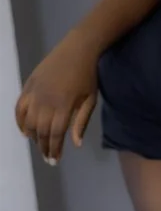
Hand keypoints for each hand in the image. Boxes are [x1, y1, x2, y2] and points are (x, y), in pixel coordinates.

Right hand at [15, 30, 99, 163]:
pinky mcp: (28, 86)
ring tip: (40, 146)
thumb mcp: (90, 100)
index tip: (54, 161)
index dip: (54, 149)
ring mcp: (34, 93)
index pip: (55, 134)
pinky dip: (19, 121)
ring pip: (29, 122)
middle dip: (44, 147)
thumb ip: (81, 122)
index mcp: (63, 106)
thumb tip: (75, 144)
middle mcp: (45, 102)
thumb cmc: (88, 75)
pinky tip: (24, 131)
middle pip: (41, 131)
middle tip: (48, 158)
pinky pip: (19, 107)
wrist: (77, 49)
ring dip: (33, 137)